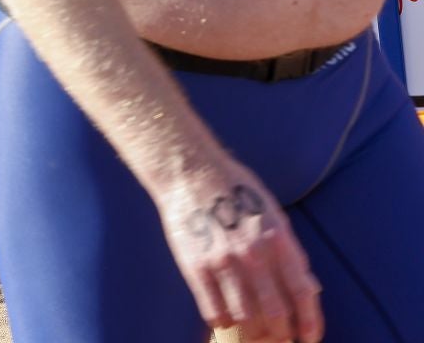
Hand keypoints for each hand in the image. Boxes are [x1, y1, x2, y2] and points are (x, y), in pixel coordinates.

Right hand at [156, 165, 320, 342]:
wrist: (190, 173)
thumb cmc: (237, 191)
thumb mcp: (274, 215)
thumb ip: (290, 251)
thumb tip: (306, 288)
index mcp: (278, 241)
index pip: (302, 294)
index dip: (309, 323)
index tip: (309, 338)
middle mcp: (253, 254)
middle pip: (276, 313)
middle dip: (281, 334)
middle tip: (280, 338)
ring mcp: (223, 261)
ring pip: (245, 318)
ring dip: (254, 333)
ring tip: (255, 335)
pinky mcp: (196, 266)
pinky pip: (213, 310)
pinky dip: (223, 322)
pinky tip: (226, 319)